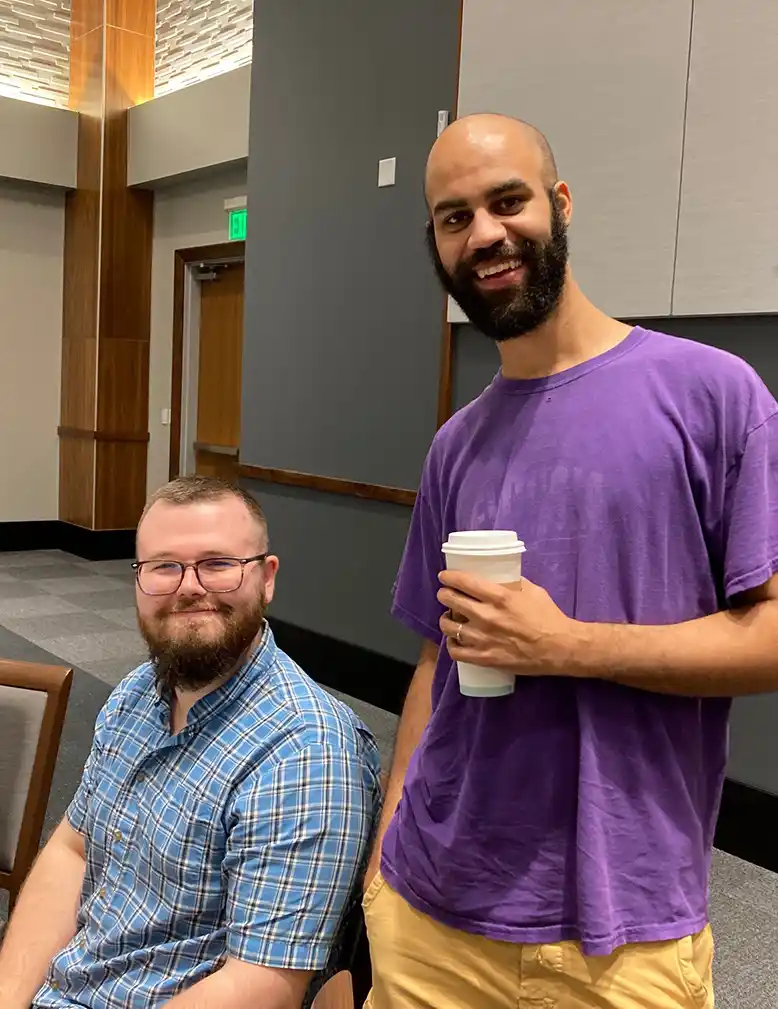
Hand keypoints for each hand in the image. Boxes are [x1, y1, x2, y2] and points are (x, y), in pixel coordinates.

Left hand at [437, 570, 575, 675]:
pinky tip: (454, 640)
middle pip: (452, 601)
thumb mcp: (533, 591)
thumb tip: (500, 579)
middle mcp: (487, 616)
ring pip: (450, 627)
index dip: (449, 578)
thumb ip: (513, 584)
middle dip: (444, 595)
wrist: (560, 648)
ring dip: (445, 620)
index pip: (464, 582)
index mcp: (499, 597)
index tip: (444, 577)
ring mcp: (484, 639)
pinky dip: (452, 645)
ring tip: (447, 618)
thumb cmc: (548, 617)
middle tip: (444, 594)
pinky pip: (457, 653)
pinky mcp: (485, 658)